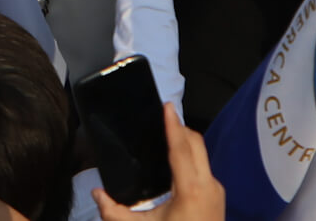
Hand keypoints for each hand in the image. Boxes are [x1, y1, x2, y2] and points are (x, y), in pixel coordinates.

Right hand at [94, 104, 224, 219]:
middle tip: (163, 117)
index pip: (181, 148)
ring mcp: (217, 191)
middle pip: (196, 144)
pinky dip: (191, 158)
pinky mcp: (218, 198)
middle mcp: (208, 186)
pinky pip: (204, 168)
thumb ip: (114, 212)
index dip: (172, 125)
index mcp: (190, 190)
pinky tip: (176, 163)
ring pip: (202, 155)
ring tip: (166, 136)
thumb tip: (97, 194)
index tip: (167, 106)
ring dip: (186, 143)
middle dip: (180, 128)